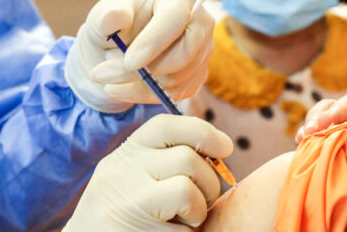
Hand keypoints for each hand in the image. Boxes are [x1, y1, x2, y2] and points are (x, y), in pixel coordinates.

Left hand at [64, 0, 214, 112]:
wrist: (122, 45)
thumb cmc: (116, 23)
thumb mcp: (104, 14)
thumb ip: (107, 16)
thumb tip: (112, 18)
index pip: (174, 19)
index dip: (153, 42)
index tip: (128, 63)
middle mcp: (201, 21)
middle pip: (185, 54)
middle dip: (146, 71)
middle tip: (103, 75)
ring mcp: (203, 49)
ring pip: (178, 78)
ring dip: (139, 86)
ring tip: (108, 79)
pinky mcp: (198, 73)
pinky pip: (178, 93)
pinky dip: (147, 95)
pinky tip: (124, 88)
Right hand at [64, 114, 232, 230]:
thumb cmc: (123, 219)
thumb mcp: (135, 179)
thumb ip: (166, 161)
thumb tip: (219, 148)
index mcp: (125, 154)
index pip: (166, 125)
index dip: (202, 131)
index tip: (225, 148)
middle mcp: (122, 170)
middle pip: (187, 157)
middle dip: (209, 182)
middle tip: (201, 204)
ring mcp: (127, 198)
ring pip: (188, 187)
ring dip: (201, 207)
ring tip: (186, 221)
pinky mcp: (139, 224)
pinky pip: (185, 217)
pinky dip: (191, 227)